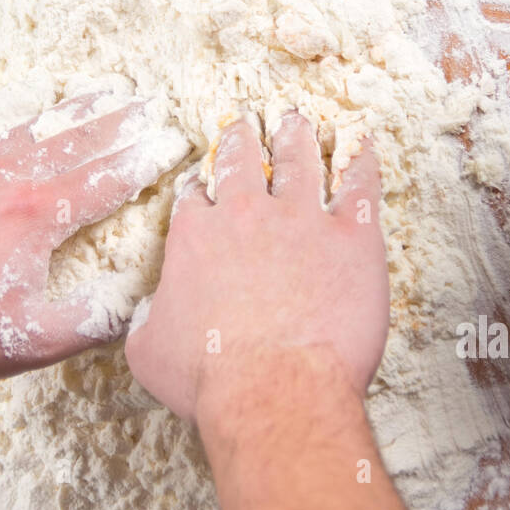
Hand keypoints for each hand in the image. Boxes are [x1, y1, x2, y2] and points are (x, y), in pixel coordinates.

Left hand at [0, 94, 190, 384]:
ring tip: (107, 91)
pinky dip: (14, 111)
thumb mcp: (32, 342)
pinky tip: (25, 103)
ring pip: (35, 125)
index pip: (110, 177)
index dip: (148, 158)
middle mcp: (9, 177)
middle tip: (154, 102)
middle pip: (80, 139)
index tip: (176, 140)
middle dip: (124, 120)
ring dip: (76, 108)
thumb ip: (93, 319)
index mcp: (40, 215)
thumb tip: (139, 300)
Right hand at [125, 112, 388, 422]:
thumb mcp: (149, 351)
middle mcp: (246, 215)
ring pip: (299, 160)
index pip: (196, 198)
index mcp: (196, 237)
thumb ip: (147, 322)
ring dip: (297, 137)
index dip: (201, 189)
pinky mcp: (352, 238)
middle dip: (243, 139)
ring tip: (297, 121)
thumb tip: (148, 319)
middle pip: (243, 161)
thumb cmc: (209, 379)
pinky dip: (362, 162)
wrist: (272, 388)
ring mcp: (302, 221)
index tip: (207, 184)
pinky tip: (362, 146)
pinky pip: (360, 186)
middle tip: (247, 125)